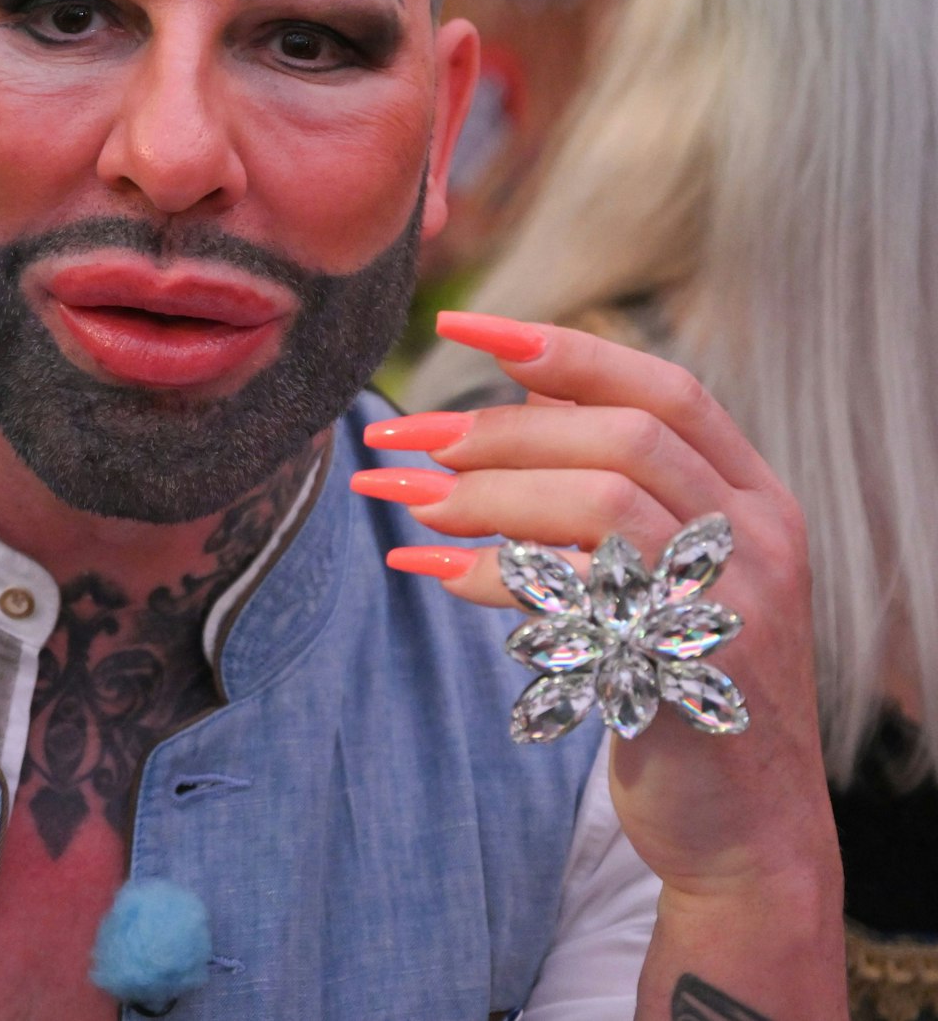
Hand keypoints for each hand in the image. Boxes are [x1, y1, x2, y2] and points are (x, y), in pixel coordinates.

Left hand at [358, 313, 840, 900]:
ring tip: (405, 500)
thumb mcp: (661, 566)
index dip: (562, 350)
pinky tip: (425, 572)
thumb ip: (610, 479)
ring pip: (603, 505)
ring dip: (488, 495)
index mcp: (752, 495)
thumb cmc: (676, 675)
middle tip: (400, 437)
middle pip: (624, 438)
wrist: (742, 828)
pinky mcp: (689, 673)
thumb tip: (517, 394)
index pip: (665, 389)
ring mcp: (731, 604)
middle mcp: (756, 538)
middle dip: (497, 428)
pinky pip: (579, 601)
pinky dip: (490, 577)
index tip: (459, 326)